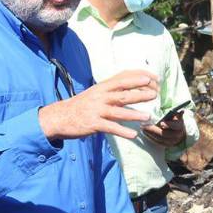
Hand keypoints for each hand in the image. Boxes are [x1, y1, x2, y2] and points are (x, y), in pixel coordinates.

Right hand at [39, 69, 157, 140]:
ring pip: (118, 111)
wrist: (58, 117)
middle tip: (154, 93)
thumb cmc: (81, 105)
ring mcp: (96, 110)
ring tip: (148, 116)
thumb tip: (132, 88)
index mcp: (102, 87)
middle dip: (139, 92)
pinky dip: (122, 131)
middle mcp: (100, 96)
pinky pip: (110, 128)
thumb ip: (112, 90)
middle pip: (122, 93)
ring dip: (134, 114)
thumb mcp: (96, 92)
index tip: (153, 78)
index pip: (123, 78)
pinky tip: (133, 135)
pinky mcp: (93, 124)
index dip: (138, 77)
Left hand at [142, 114, 185, 146]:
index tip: (161, 123)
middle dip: (154, 130)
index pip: (175, 125)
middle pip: (165, 134)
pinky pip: (157, 142)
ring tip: (142, 128)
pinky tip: (145, 133)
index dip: (169, 124)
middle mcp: (177, 135)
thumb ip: (173, 112)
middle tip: (145, 125)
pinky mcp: (166, 145)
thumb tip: (178, 110)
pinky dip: (150, 137)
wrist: (178, 130)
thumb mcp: (174, 114)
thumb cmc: (173, 119)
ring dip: (150, 133)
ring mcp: (172, 141)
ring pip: (160, 139)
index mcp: (180, 125)